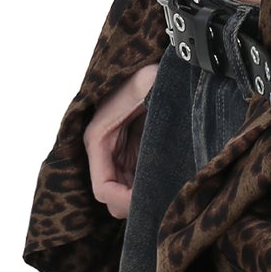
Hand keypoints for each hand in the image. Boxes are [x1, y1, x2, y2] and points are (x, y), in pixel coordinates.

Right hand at [84, 62, 163, 217]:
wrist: (150, 65)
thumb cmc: (145, 72)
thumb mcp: (148, 80)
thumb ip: (151, 90)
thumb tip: (161, 106)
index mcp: (98, 140)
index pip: (103, 189)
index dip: (125, 202)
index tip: (151, 203)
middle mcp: (104, 152)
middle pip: (113, 198)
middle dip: (136, 205)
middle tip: (166, 206)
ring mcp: (118, 155)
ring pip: (125, 194)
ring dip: (144, 199)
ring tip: (171, 198)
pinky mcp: (132, 154)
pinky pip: (136, 183)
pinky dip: (151, 189)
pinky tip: (172, 186)